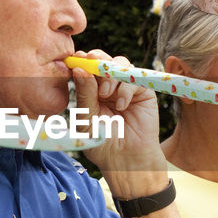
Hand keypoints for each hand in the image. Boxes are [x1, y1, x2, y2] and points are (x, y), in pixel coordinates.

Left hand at [72, 50, 165, 193]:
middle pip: (104, 60)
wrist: (126, 160)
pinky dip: (126, 88)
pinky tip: (122, 105)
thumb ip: (84, 94)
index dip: (81, 60)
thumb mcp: (87, 119)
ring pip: (120, 64)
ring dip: (111, 75)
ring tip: (105, 95)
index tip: (75, 58)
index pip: (86, 68)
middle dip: (97, 59)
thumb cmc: (103, 143)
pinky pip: (134, 78)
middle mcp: (109, 86)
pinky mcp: (143, 92)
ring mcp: (126, 88)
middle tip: (91, 62)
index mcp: (91, 91)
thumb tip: (79, 69)